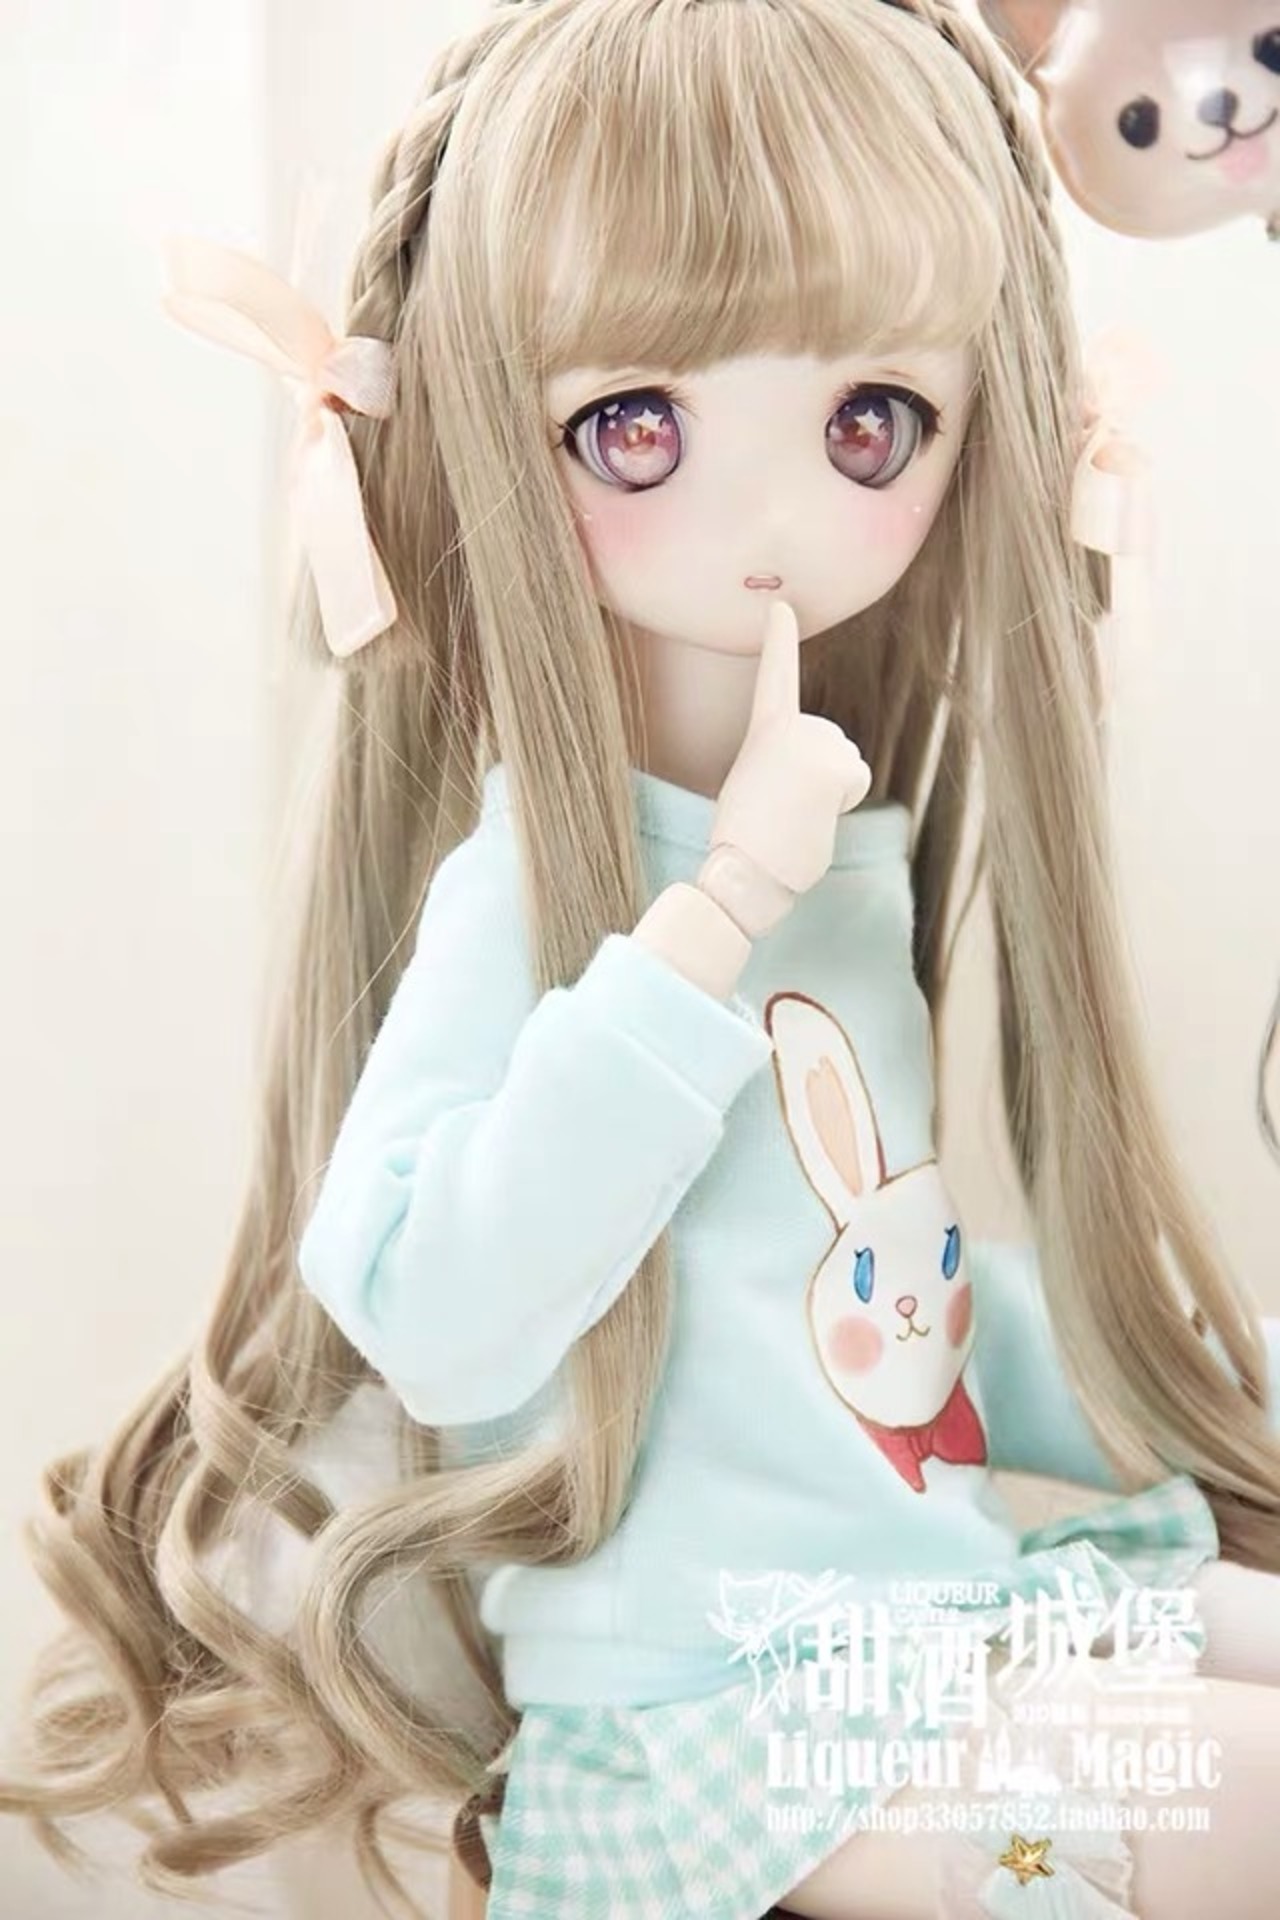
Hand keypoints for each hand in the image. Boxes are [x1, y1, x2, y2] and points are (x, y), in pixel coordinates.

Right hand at [705, 600, 871, 901]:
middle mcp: (788, 728)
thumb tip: (818, 785)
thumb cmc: (747, 842)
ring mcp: (812, 743)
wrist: (744, 872)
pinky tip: (816, 817)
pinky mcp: (834, 766)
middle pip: (832, 742)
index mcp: (762, 734)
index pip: (773, 679)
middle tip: (786, 808)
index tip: (783, 606)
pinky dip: (843, 803)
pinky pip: (857, 780)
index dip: (779, 641)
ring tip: (796, 816)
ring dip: (831, 793)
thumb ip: (784, 764)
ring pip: (847, 762)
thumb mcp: (754, 787)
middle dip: (822, 776)